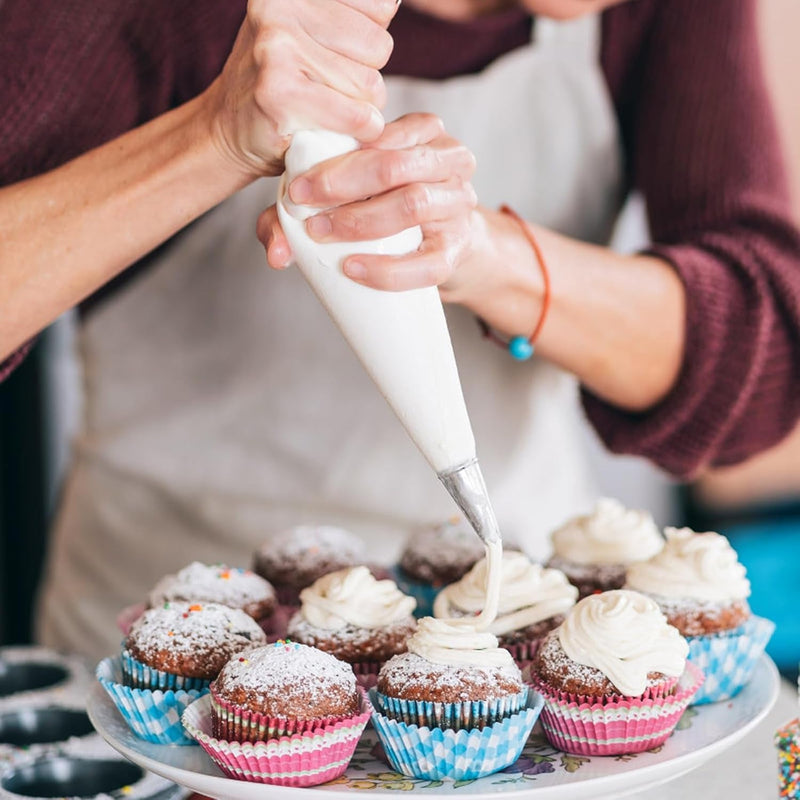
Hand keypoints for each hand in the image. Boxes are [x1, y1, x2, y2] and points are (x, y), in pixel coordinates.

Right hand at [200, 0, 396, 177]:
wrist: (227, 128)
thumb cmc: (283, 82)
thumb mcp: (310, 30)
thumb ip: (351, 15)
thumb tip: (393, 3)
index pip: (382, 8)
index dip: (368, 43)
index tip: (336, 56)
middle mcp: (280, 6)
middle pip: (379, 46)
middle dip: (366, 76)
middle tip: (330, 89)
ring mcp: (277, 46)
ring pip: (370, 84)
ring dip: (361, 108)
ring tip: (327, 108)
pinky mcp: (281, 92)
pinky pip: (357, 115)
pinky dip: (360, 130)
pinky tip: (338, 130)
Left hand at [258, 113, 479, 290]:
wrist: (441, 244)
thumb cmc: (388, 207)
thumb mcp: (352, 192)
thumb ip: (304, 211)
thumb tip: (276, 253)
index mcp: (423, 132)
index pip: (380, 133)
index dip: (334, 160)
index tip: (296, 188)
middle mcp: (449, 160)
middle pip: (396, 165)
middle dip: (342, 187)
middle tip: (304, 208)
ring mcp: (459, 204)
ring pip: (414, 203)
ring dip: (361, 221)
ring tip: (323, 234)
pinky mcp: (457, 249)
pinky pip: (428, 263)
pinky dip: (388, 270)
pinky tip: (354, 268)